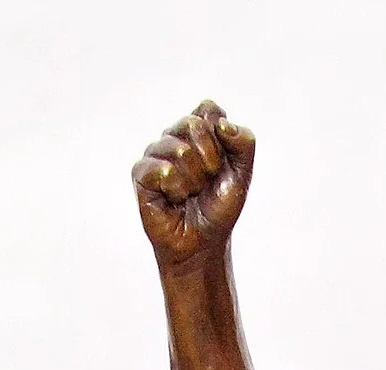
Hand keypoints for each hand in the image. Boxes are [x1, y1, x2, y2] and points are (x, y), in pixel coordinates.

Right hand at [133, 101, 254, 269]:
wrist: (203, 244)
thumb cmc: (218, 209)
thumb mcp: (242, 173)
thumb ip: (244, 142)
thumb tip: (221, 124)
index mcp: (197, 130)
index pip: (209, 110)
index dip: (220, 139)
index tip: (220, 164)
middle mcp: (174, 136)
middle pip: (195, 125)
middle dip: (209, 161)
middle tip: (204, 184)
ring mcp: (155, 153)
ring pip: (180, 150)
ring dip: (193, 180)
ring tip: (188, 194)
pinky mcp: (141, 173)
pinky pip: (163, 170)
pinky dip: (176, 190)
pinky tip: (173, 200)